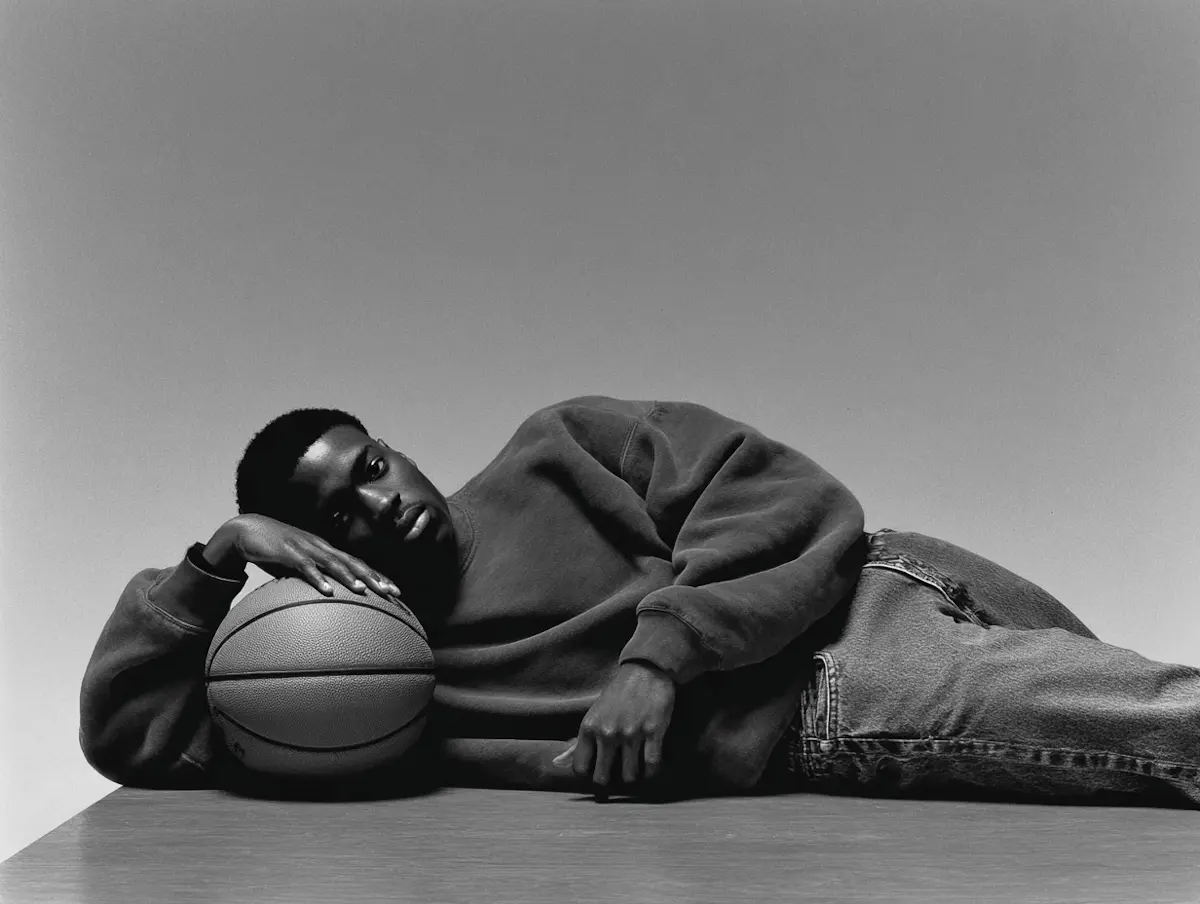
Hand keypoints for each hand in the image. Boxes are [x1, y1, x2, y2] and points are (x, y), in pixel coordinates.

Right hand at [213, 514, 403, 604]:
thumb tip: (325, 599)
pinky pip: (306, 567)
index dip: (377, 576)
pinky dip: (317, 578)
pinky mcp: (288, 552)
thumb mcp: (296, 566)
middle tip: (393, 593)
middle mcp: (321, 547)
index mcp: (326, 551)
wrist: (247, 530)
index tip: (395, 591)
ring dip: (349, 577)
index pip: (357, 563)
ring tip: (363, 591)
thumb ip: (310, 579)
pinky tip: (327, 591)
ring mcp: (306, 548)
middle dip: (374, 577)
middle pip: (353, 562)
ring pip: (333, 562)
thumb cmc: (274, 551)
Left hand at [553, 661, 675, 795]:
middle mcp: (607, 732)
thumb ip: (575, 742)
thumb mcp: (592, 716)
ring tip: (634, 768)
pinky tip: (649, 767)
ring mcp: (630, 733)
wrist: (645, 672)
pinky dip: (651, 772)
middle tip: (616, 773)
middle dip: (609, 779)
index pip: (579, 768)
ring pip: (629, 776)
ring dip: (632, 775)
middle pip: (602, 777)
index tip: (596, 771)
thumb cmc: (617, 696)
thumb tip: (556, 763)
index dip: (588, 774)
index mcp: (589, 728)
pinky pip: (651, 765)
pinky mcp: (653, 732)